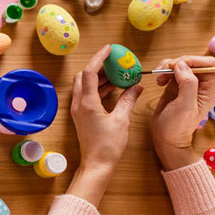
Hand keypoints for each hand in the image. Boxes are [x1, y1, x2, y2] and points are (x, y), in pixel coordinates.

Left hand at [71, 45, 143, 171]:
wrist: (96, 165)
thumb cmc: (108, 145)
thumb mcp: (121, 120)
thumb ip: (128, 100)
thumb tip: (136, 87)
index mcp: (87, 102)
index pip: (90, 72)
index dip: (99, 58)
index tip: (109, 49)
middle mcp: (79, 103)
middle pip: (84, 76)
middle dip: (97, 66)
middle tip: (113, 62)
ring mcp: (78, 110)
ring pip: (84, 85)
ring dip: (98, 77)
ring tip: (115, 73)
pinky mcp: (81, 115)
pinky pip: (86, 95)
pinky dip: (97, 88)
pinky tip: (112, 88)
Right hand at [151, 56, 214, 169]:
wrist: (166, 137)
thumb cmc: (178, 126)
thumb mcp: (185, 106)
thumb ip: (187, 83)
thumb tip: (181, 64)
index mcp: (210, 90)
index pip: (209, 65)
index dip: (194, 61)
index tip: (177, 65)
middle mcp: (201, 85)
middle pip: (193, 62)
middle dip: (177, 63)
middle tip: (164, 71)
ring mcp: (188, 84)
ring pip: (181, 64)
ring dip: (168, 66)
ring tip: (159, 78)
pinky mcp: (176, 85)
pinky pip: (171, 70)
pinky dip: (163, 71)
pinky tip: (159, 81)